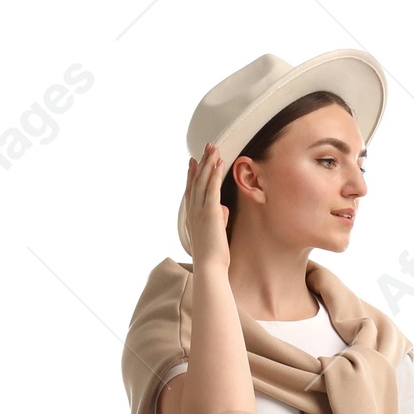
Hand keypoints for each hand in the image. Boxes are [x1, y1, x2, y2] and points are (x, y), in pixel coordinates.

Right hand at [184, 142, 231, 268]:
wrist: (209, 267)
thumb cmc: (213, 256)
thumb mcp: (214, 233)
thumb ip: (217, 218)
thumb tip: (222, 209)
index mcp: (192, 216)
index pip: (191, 190)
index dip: (192, 174)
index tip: (193, 161)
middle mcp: (193, 210)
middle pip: (197, 180)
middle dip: (202, 162)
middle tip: (207, 147)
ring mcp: (200, 210)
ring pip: (203, 181)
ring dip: (209, 163)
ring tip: (214, 148)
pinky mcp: (210, 212)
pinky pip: (212, 188)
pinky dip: (215, 173)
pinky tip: (219, 162)